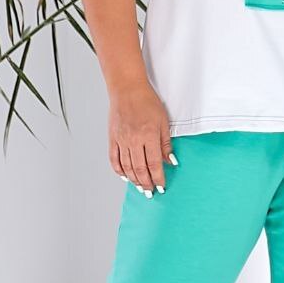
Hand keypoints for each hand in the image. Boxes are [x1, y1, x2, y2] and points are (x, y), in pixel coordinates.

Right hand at [108, 80, 175, 195]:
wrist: (127, 90)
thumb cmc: (146, 102)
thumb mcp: (163, 121)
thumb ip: (166, 143)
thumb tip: (170, 161)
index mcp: (149, 136)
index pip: (154, 164)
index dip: (158, 178)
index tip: (161, 186)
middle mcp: (134, 140)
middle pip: (140, 169)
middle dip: (146, 183)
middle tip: (150, 192)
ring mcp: (121, 140)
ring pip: (127, 167)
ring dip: (134, 180)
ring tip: (140, 187)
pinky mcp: (113, 138)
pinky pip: (114, 159)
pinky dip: (119, 170)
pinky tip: (125, 176)